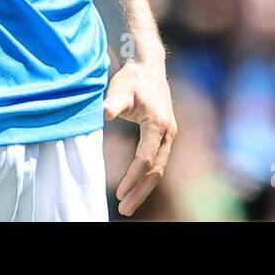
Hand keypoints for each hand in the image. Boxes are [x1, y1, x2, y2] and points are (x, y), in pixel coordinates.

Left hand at [103, 58, 176, 216]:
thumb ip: (113, 102)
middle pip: (156, 170)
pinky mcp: (165, 133)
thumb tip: (105, 114)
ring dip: (144, 187)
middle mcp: (168, 131)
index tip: (119, 193)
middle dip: (140, 191)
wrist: (147, 65)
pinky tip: (135, 186)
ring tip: (127, 204)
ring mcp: (169, 133)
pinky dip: (148, 176)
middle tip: (123, 209)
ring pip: (159, 167)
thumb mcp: (119, 89)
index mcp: (157, 124)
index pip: (146, 159)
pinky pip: (158, 160)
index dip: (132, 178)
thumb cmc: (131, 78)